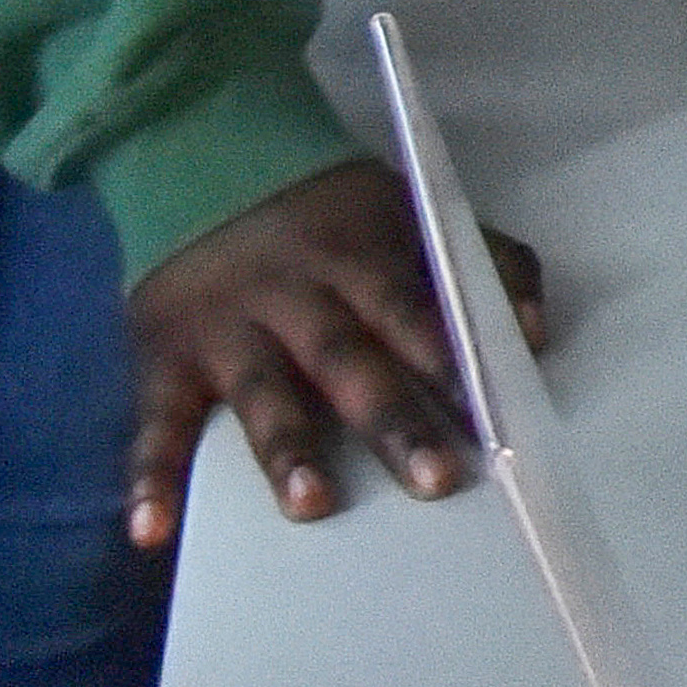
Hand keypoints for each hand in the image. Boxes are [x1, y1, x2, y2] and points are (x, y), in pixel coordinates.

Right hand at [126, 158, 544, 549]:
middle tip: (435, 480)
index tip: (491, 420)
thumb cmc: (330, 210)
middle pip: (348, 357)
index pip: (413, 310)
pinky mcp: (163, 358)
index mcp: (361, 255)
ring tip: (314, 504)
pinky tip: (153, 532)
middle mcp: (295, 295)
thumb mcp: (410, 210)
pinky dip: (149, 477)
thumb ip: (484, 262)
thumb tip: (536, 335)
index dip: (451, 360)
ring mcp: (226, 328)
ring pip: (262, 390)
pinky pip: (156, 421)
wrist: (200, 155)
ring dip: (288, 447)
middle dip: (392, 418)